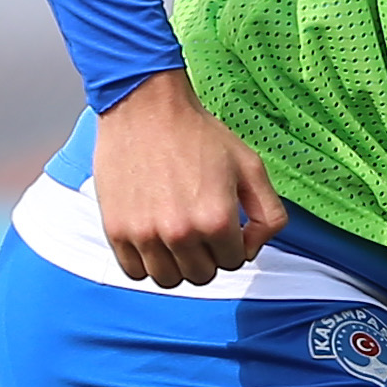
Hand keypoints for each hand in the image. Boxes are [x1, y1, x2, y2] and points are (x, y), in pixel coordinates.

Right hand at [86, 69, 286, 285]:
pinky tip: (153, 236)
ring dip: (177, 263)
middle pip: (202, 275)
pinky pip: (134, 272)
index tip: (224, 222)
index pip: (234, 262)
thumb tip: (253, 248)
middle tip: (201, 227)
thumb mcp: (251, 167)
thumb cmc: (197, 133)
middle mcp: (180, 233)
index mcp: (216, 220)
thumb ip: (269, 215)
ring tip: (177, 234)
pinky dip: (146, 262)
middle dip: (207, 256)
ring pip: (169, 280)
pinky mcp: (116, 230)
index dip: (233, 243)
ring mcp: (144, 234)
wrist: (146, 107)